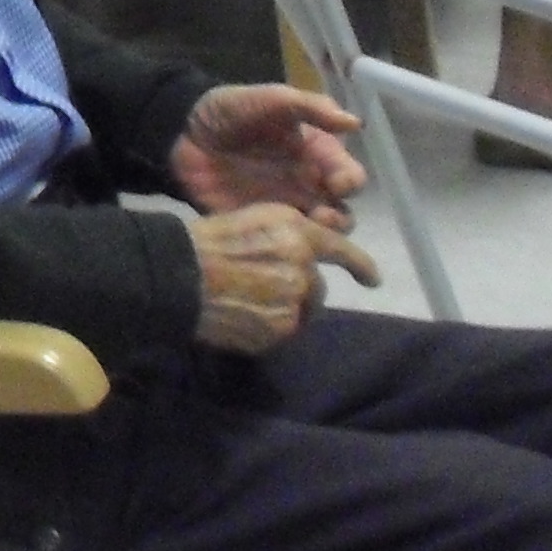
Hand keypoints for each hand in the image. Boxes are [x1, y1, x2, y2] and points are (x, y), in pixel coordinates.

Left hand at [171, 83, 366, 227]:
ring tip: (300, 230)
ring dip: (315, 238)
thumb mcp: (273, 99)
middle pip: (341, 214)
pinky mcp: (253, 225)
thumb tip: (356, 123)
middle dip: (339, 221)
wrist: (182, 130)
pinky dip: (280, 246)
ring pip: (314, 236)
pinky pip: (275, 244)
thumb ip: (312, 107)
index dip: (350, 183)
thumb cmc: (233, 111)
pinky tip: (271, 238)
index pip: (351, 178)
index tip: (339, 184)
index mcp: (317, 157)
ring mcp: (280, 209)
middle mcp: (306, 187)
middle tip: (321, 216)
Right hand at [188, 203, 378, 353]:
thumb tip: (310, 258)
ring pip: (300, 311)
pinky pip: (281, 331)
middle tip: (263, 286)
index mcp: (297, 235)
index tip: (374, 280)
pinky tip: (240, 316)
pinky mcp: (277, 330)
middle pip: (317, 288)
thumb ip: (290, 234)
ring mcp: (292, 303)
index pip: (341, 250)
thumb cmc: (208, 240)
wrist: (176, 274)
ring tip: (247, 302)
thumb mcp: (254, 219)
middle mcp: (303, 269)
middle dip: (300, 289)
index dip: (361, 265)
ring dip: (283, 309)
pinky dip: (266, 327)